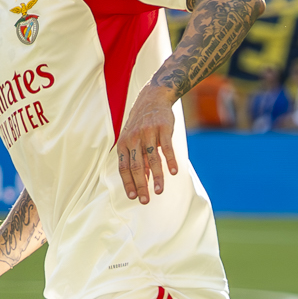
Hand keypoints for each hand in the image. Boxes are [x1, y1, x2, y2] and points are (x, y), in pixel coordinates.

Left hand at [114, 82, 179, 203]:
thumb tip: (142, 180)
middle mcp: (134, 138)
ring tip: (159, 191)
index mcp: (124, 143)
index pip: (124, 167)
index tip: (133, 197)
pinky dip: (170, 161)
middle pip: (137, 167)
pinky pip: (167, 148)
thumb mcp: (133, 138)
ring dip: (156, 177)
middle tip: (145, 201)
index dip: (128, 183)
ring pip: (152, 160)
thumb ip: (136, 158)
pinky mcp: (163, 128)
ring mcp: (148, 133)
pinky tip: (173, 172)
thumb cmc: (141, 123)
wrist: (153, 97)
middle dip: (141, 185)